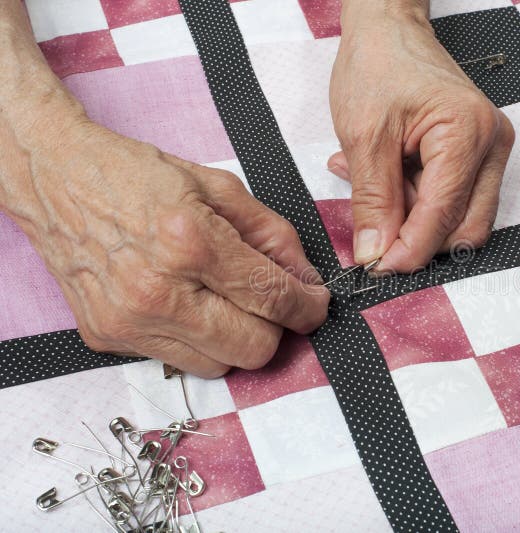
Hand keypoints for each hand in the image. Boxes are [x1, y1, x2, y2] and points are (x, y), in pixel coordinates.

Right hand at [0, 114, 329, 377]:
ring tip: (220, 298)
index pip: (273, 299)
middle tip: (268, 301)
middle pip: (254, 349)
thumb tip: (305, 279)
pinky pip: (178, 361)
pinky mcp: (107, 338)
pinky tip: (185, 303)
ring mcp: (129, 321)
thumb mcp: (218, 187)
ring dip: (235, 338)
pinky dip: (196, 340)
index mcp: (191, 241)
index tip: (314, 304)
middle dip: (275, 327)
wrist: (56, 178)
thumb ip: (273, 235)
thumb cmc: (136, 175)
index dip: (308, 308)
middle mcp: (158, 291)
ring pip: (219, 366)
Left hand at [328, 3, 514, 271]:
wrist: (389, 30)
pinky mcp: (480, 156)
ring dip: (415, 217)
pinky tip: (388, 177)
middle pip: (465, 227)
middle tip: (375, 228)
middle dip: (418, 238)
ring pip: (461, 218)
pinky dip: (418, 201)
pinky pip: (455, 199)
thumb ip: (373, 200)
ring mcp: (491, 150)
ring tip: (374, 185)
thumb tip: (375, 252)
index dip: (409, 250)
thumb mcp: (363, 136)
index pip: (444, 215)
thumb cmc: (379, 64)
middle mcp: (492, 144)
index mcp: (467, 132)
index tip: (377, 267)